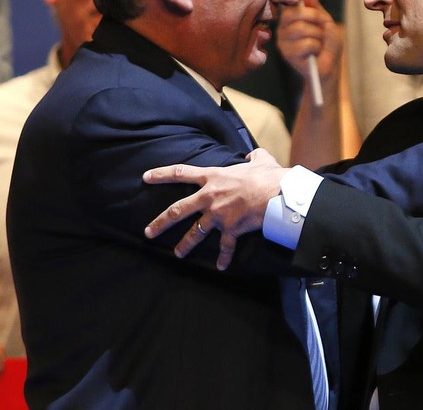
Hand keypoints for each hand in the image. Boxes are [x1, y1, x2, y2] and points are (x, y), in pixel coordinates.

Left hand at [143, 149, 287, 269]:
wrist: (276, 194)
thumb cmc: (267, 175)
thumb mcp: (260, 159)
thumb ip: (253, 157)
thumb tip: (252, 156)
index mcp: (213, 177)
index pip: (181, 172)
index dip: (162, 174)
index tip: (146, 177)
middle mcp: (210, 197)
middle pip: (178, 210)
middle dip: (161, 222)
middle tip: (148, 231)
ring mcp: (218, 215)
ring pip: (196, 232)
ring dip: (185, 244)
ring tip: (177, 253)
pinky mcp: (231, 229)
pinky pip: (225, 246)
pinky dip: (223, 257)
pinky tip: (220, 266)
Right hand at [278, 0, 343, 82]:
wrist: (329, 68)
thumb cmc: (327, 44)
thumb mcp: (325, 21)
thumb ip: (313, 5)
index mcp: (289, 20)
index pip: (289, 4)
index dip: (299, 1)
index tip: (306, 2)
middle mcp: (282, 29)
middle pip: (296, 13)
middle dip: (316, 18)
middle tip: (323, 27)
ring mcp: (284, 43)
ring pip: (302, 28)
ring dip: (318, 35)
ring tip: (319, 43)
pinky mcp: (288, 56)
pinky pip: (306, 44)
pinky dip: (317, 47)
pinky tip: (315, 53)